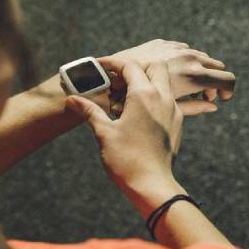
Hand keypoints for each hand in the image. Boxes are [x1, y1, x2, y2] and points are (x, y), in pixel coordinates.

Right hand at [67, 57, 184, 195]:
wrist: (152, 185)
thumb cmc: (126, 160)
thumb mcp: (104, 133)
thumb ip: (90, 111)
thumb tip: (72, 99)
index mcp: (144, 96)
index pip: (130, 66)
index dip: (113, 63)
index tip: (99, 66)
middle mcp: (163, 98)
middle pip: (154, 66)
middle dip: (136, 67)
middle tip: (117, 79)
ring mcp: (173, 110)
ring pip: (164, 82)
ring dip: (146, 81)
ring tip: (125, 95)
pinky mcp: (177, 123)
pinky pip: (168, 99)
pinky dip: (154, 96)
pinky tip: (138, 111)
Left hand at [110, 39, 235, 114]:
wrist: (109, 77)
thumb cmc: (138, 101)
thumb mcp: (168, 108)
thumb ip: (195, 107)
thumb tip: (214, 106)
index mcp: (193, 76)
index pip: (227, 80)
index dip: (229, 91)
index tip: (222, 98)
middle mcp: (189, 58)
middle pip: (218, 67)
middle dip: (214, 82)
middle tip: (202, 96)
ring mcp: (177, 48)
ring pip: (201, 57)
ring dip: (200, 71)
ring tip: (185, 87)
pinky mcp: (164, 42)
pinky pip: (184, 50)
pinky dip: (185, 61)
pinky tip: (171, 73)